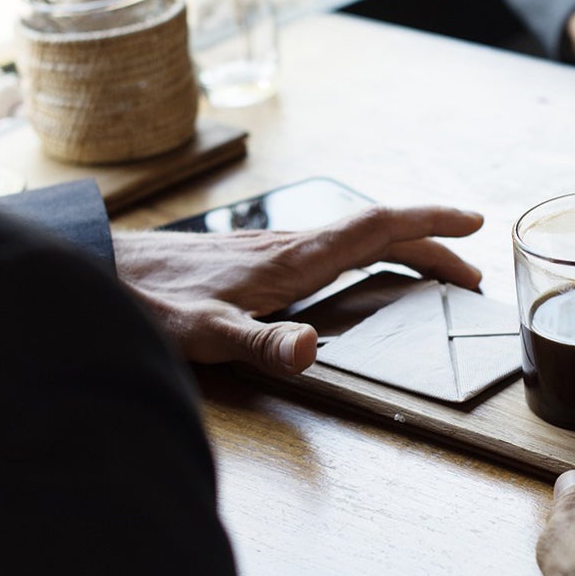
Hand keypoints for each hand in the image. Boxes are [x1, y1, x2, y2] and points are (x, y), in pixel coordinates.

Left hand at [113, 205, 483, 370]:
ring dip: (402, 247)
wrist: (102, 272)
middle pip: (377, 231)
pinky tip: (360, 274)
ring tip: (432, 273)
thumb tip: (313, 351)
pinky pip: (333, 246)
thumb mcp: (207, 334)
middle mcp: (290, 243)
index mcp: (293, 258)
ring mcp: (275, 246)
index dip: (429, 224)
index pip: (377, 227)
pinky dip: (368, 253)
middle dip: (430, 244)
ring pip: (356, 236)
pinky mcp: (258, 255)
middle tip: (471, 272)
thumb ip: (262, 344)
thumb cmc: (152, 304)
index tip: (472, 224)